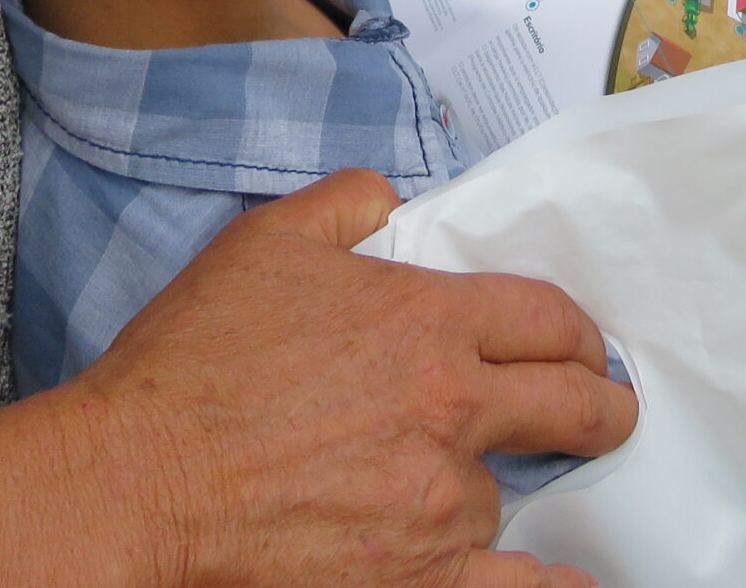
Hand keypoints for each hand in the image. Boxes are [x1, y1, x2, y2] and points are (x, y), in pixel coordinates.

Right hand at [94, 169, 630, 587]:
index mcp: (425, 321)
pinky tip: (569, 585)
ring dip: (490, 486)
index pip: (545, 319)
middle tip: (607, 411)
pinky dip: (547, 587)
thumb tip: (391, 198)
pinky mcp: (414, 578)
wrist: (138, 482)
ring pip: (506, 494)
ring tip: (456, 486)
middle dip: (601, 404)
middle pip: (572, 403)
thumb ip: (345, 206)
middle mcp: (450, 409)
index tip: (583, 349)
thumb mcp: (264, 243)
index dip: (575, 334)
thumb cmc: (190, 366)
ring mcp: (436, 500)